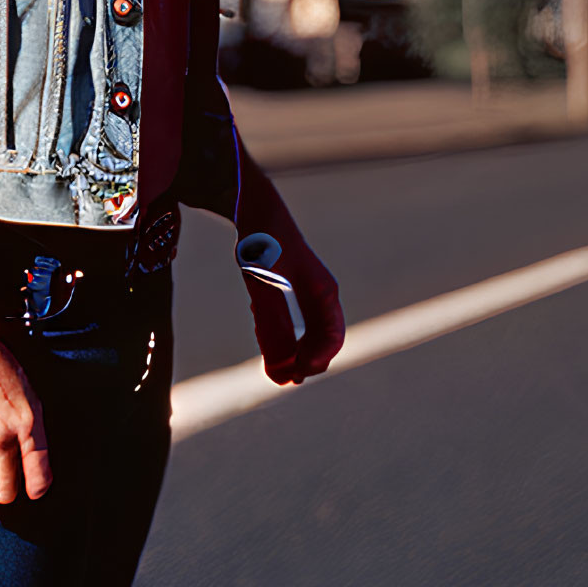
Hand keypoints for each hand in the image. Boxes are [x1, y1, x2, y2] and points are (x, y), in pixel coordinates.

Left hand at [240, 232, 345, 385]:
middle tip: (280, 376)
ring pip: (310, 334)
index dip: (314, 362)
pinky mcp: (294, 290)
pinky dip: (282, 336)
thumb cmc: (262, 243)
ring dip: (293, 352)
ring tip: (272, 359)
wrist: (255, 210)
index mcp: (323, 292)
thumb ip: (272, 326)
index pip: (332, 338)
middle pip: (324, 341)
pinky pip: (296, 323)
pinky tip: (263, 330)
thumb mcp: (263, 285)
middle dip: (305, 362)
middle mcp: (321, 294)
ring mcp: (309, 292)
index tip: (291, 376)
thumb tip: (281, 370)